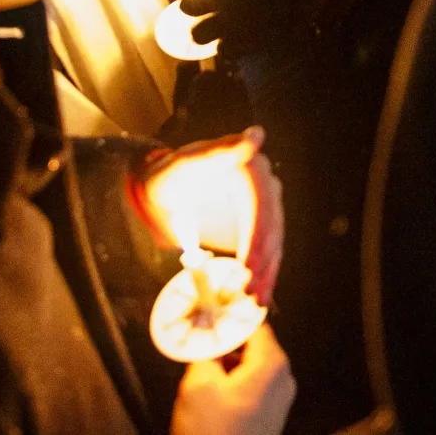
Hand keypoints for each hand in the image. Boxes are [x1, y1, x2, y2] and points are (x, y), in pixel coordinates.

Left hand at [137, 127, 284, 307]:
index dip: (257, 234)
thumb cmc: (171, 176)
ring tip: (255, 299)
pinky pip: (265, 256)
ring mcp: (263, 213)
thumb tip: (256, 135)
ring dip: (267, 274)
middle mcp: (265, 190)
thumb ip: (220, 151)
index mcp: (251, 170)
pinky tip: (257, 298)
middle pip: (272, 228)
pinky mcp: (256, 233)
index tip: (247, 263)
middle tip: (249, 287)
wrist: (162, 198)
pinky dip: (263, 277)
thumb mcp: (187, 162)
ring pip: (273, 245)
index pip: (262, 204)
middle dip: (262, 260)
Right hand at [170, 321, 296, 434]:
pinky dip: (234, 381)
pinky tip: (213, 392)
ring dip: (227, 363)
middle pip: (253, 344)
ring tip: (201, 369)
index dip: (227, 317)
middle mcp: (284, 377)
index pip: (252, 323)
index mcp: (272, 363)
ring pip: (252, 365)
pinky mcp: (272, 415)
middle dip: (225, 342)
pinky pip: (254, 384)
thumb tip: (208, 328)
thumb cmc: (211, 431)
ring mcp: (281, 398)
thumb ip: (206, 350)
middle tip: (197, 344)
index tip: (204, 313)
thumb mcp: (199, 385)